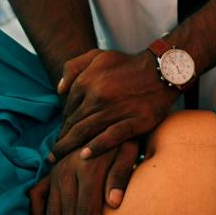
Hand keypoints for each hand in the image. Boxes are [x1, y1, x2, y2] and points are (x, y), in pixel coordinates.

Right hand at [30, 141, 138, 214]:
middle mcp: (65, 172)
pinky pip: (39, 198)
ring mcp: (55, 173)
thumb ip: (121, 175)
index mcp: (86, 169)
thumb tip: (113, 204)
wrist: (105, 114)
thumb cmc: (124, 135)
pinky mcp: (51, 173)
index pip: (85, 213)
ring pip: (53, 214)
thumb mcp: (129, 149)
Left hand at [49, 49, 178, 161]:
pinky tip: (84, 156)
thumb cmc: (128, 64)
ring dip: (70, 147)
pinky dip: (96, 147)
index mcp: (88, 81)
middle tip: (53, 154)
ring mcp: (117, 110)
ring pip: (86, 132)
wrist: (162, 70)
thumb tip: (59, 91)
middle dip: (61, 139)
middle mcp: (99, 96)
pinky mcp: (135, 122)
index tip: (61, 135)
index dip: (63, 123)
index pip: (68, 108)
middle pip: (74, 122)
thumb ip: (73, 67)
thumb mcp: (98, 56)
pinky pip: (111, 137)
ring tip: (59, 158)